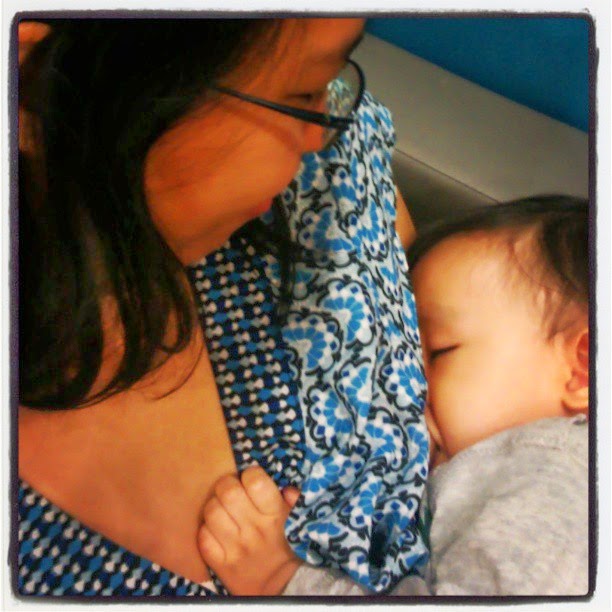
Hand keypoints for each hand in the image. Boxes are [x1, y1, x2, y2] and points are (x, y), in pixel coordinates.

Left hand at [198, 465, 301, 595]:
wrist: (278, 590)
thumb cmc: (285, 547)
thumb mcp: (295, 522)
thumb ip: (293, 501)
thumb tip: (288, 488)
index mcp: (275, 515)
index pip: (255, 480)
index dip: (250, 474)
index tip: (251, 479)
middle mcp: (255, 530)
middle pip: (228, 491)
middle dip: (227, 485)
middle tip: (232, 491)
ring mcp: (236, 548)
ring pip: (212, 511)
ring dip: (215, 506)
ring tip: (223, 510)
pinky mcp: (220, 564)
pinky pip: (203, 536)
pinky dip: (206, 530)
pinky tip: (217, 530)